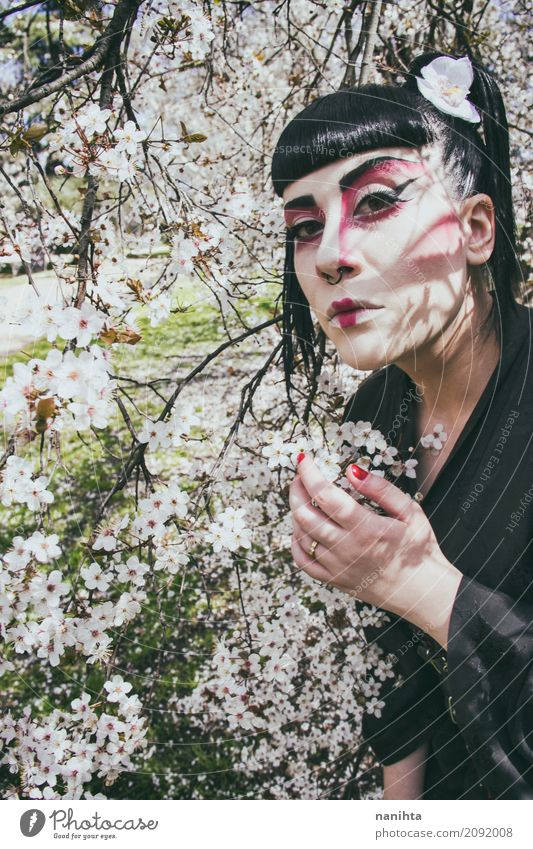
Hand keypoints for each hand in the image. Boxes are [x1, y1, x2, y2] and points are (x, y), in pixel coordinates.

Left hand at [289, 454, 462, 648]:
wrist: (423, 592)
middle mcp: (347, 549)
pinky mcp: (334, 581)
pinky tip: (302, 529)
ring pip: (302, 536)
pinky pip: (303, 562)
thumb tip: (352, 470)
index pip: (325, 495)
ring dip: (296, 513)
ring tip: (304, 498)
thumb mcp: (410, 512)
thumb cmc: (419, 549)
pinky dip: (296, 543)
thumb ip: (381, 489)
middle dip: (296, 489)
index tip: (304, 459)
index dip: (309, 474)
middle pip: (305, 514)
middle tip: (300, 476)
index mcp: (366, 529)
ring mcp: (338, 567)